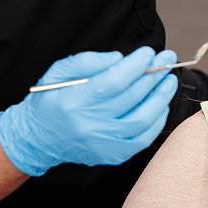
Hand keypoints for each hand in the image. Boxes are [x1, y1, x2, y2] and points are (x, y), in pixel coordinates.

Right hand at [0, 47, 177, 175]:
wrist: (38, 139)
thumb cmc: (50, 100)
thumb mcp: (59, 72)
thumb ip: (89, 61)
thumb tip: (120, 59)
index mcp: (73, 102)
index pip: (112, 82)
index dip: (135, 66)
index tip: (149, 52)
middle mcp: (89, 125)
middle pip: (131, 98)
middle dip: (153, 75)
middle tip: (166, 60)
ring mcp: (102, 144)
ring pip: (142, 120)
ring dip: (160, 97)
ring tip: (169, 80)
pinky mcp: (111, 155)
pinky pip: (142, 139)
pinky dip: (156, 121)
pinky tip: (161, 104)